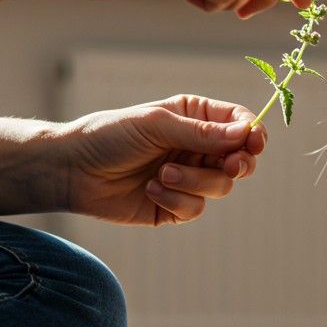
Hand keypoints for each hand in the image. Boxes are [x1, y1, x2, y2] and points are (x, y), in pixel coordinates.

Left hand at [50, 95, 267, 226]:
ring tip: (163, 174)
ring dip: (194, 181)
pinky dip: (176, 200)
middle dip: (236, 164)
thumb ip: (202, 132)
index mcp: (195, 117)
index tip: (253, 142)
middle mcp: (196, 147)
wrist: (73, 170)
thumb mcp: (157, 125)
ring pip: (220, 186)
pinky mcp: (175, 207)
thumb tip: (246, 133)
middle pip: (239, 159)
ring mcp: (188, 178)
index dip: (252, 134)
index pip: (239, 124)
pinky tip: (151, 190)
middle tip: (229, 166)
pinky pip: (196, 209)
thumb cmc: (110, 136)